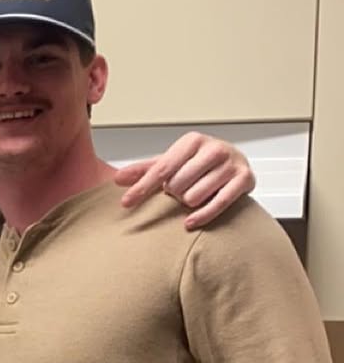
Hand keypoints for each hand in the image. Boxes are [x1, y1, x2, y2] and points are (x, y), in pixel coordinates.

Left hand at [115, 132, 254, 230]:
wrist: (234, 163)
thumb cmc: (198, 164)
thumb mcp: (171, 163)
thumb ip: (145, 171)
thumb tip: (117, 179)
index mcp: (193, 141)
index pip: (161, 169)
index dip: (142, 187)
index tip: (126, 203)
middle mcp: (214, 148)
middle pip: (177, 185)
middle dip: (174, 193)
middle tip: (181, 189)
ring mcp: (230, 164)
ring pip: (194, 197)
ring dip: (189, 202)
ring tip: (194, 194)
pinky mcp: (244, 180)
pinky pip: (217, 205)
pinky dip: (201, 216)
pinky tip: (189, 222)